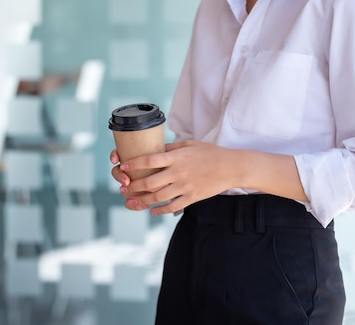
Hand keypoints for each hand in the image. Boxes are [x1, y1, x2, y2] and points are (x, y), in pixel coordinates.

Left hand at [113, 141, 239, 214]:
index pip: (149, 160)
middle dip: (133, 187)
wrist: (231, 167)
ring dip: (142, 200)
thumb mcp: (189, 144)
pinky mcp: (192, 197)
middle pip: (150, 182)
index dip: (133, 164)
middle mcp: (178, 172)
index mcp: (176, 157)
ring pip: (158, 197)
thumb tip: (154, 147)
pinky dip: (160, 210)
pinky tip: (152, 210)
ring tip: (131, 202)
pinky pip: (172, 207)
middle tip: (123, 189)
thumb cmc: (209, 153)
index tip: (123, 166)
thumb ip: (171, 147)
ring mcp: (185, 186)